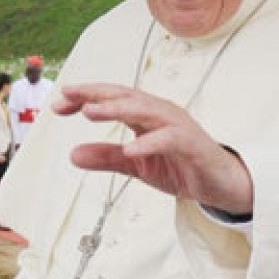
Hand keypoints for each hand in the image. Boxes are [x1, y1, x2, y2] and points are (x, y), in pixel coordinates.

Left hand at [54, 83, 253, 213]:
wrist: (220, 185)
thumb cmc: (181, 166)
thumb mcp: (137, 166)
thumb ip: (107, 157)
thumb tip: (73, 154)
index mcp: (145, 115)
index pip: (112, 99)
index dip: (85, 97)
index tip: (58, 104)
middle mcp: (160, 113)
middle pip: (125, 96)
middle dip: (95, 94)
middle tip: (68, 95)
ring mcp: (177, 126)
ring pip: (145, 110)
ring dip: (116, 110)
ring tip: (90, 112)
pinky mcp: (192, 144)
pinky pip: (169, 139)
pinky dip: (149, 142)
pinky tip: (130, 150)